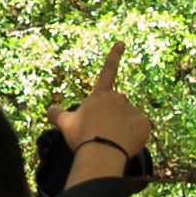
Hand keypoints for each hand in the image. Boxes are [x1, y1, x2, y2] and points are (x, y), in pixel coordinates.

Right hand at [54, 46, 156, 174]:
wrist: (102, 154)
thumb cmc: (82, 137)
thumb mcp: (64, 124)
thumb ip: (57, 114)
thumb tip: (50, 109)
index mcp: (100, 95)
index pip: (107, 71)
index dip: (114, 56)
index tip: (122, 42)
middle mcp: (118, 98)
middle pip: (116, 105)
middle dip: (112, 116)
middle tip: (101, 133)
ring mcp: (132, 110)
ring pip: (128, 118)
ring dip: (122, 127)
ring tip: (111, 141)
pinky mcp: (144, 123)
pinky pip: (140, 129)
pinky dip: (134, 136)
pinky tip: (124, 145)